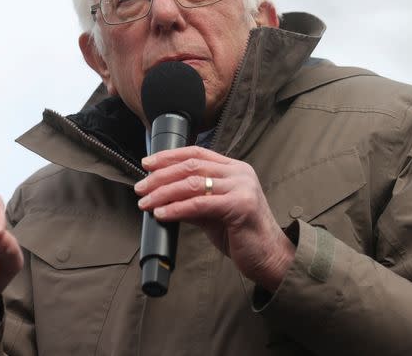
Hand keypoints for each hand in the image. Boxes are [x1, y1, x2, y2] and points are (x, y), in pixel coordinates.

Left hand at [135, 146, 293, 290]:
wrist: (271, 257)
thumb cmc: (243, 235)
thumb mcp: (213, 212)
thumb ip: (192, 200)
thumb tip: (162, 196)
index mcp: (234, 169)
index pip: (196, 153)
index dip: (169, 157)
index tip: (147, 164)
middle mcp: (239, 173)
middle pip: (190, 167)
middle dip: (160, 176)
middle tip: (141, 187)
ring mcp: (241, 188)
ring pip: (192, 183)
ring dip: (163, 192)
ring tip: (146, 202)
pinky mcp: (240, 206)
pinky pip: (199, 204)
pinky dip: (176, 208)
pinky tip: (162, 213)